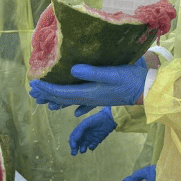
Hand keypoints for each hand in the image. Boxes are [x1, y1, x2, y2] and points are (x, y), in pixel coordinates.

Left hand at [29, 63, 148, 113]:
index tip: (33, 84)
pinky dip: (74, 105)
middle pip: (63, 98)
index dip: (47, 88)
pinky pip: (83, 102)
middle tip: (32, 91)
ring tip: (44, 100)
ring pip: (71, 101)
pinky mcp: (103, 97)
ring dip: (56, 99)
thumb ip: (92, 72)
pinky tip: (73, 111)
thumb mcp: (111, 74)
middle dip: (47, 94)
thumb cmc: (131, 80)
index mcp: (89, 93)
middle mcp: (89, 98)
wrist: (148, 91)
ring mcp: (96, 99)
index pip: (62, 92)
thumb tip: (72, 70)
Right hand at [68, 107, 116, 155]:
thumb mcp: (86, 123)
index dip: (72, 142)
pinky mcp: (96, 140)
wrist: (109, 119)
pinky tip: (91, 146)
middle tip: (74, 153)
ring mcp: (90, 138)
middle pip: (77, 143)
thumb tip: (74, 139)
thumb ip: (79, 130)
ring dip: (82, 149)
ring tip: (83, 150)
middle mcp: (84, 134)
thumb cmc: (96, 119)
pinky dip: (90, 148)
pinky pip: (92, 146)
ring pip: (83, 146)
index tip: (73, 147)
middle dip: (74, 148)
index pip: (73, 137)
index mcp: (79, 130)